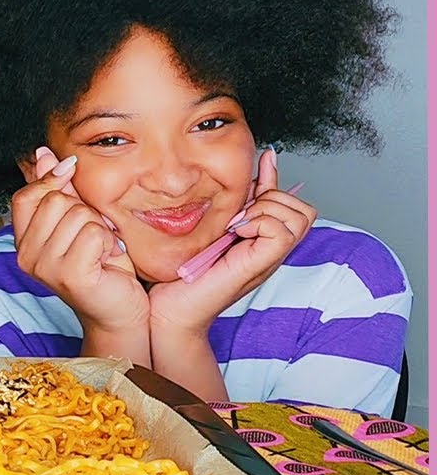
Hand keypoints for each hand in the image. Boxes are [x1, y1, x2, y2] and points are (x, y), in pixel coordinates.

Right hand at [11, 147, 148, 334]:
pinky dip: (108, 242)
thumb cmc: (101, 267)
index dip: (50, 180)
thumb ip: (59, 191)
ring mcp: (45, 267)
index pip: (26, 196)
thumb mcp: (78, 222)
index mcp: (24, 243)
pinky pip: (93, 232)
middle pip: (56, 201)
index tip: (70, 174)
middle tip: (93, 237)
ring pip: (78, 214)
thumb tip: (43, 154)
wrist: (119, 311)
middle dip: (84, 211)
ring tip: (100, 250)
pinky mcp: (69, 274)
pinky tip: (107, 259)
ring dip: (99, 228)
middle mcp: (27, 256)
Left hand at [148, 147, 315, 335]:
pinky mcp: (259, 265)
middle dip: (272, 198)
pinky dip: (260, 223)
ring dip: (266, 210)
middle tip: (238, 214)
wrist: (171, 309)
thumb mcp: (213, 224)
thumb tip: (258, 164)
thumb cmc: (185, 271)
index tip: (253, 175)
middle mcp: (271, 250)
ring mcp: (268, 258)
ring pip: (299, 216)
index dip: (273, 182)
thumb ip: (237, 201)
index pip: (292, 202)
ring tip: (236, 225)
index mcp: (262, 239)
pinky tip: (236, 233)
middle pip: (304, 209)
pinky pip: (282, 231)